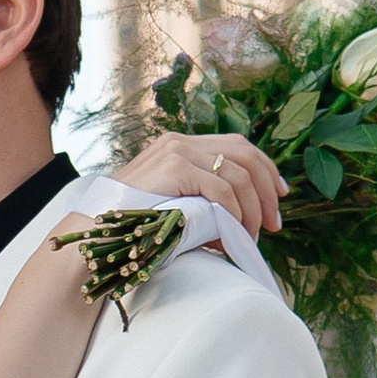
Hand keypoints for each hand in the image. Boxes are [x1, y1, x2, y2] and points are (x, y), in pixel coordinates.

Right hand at [118, 129, 283, 236]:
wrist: (96, 231)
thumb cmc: (132, 227)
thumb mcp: (176, 206)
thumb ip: (204, 201)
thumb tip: (245, 222)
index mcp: (180, 145)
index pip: (237, 145)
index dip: (267, 169)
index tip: (281, 197)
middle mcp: (180, 141)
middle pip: (245, 154)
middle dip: (268, 189)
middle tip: (274, 225)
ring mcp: (176, 150)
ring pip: (239, 174)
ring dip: (253, 209)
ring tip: (251, 236)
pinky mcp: (174, 167)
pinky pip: (222, 189)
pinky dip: (236, 214)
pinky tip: (234, 234)